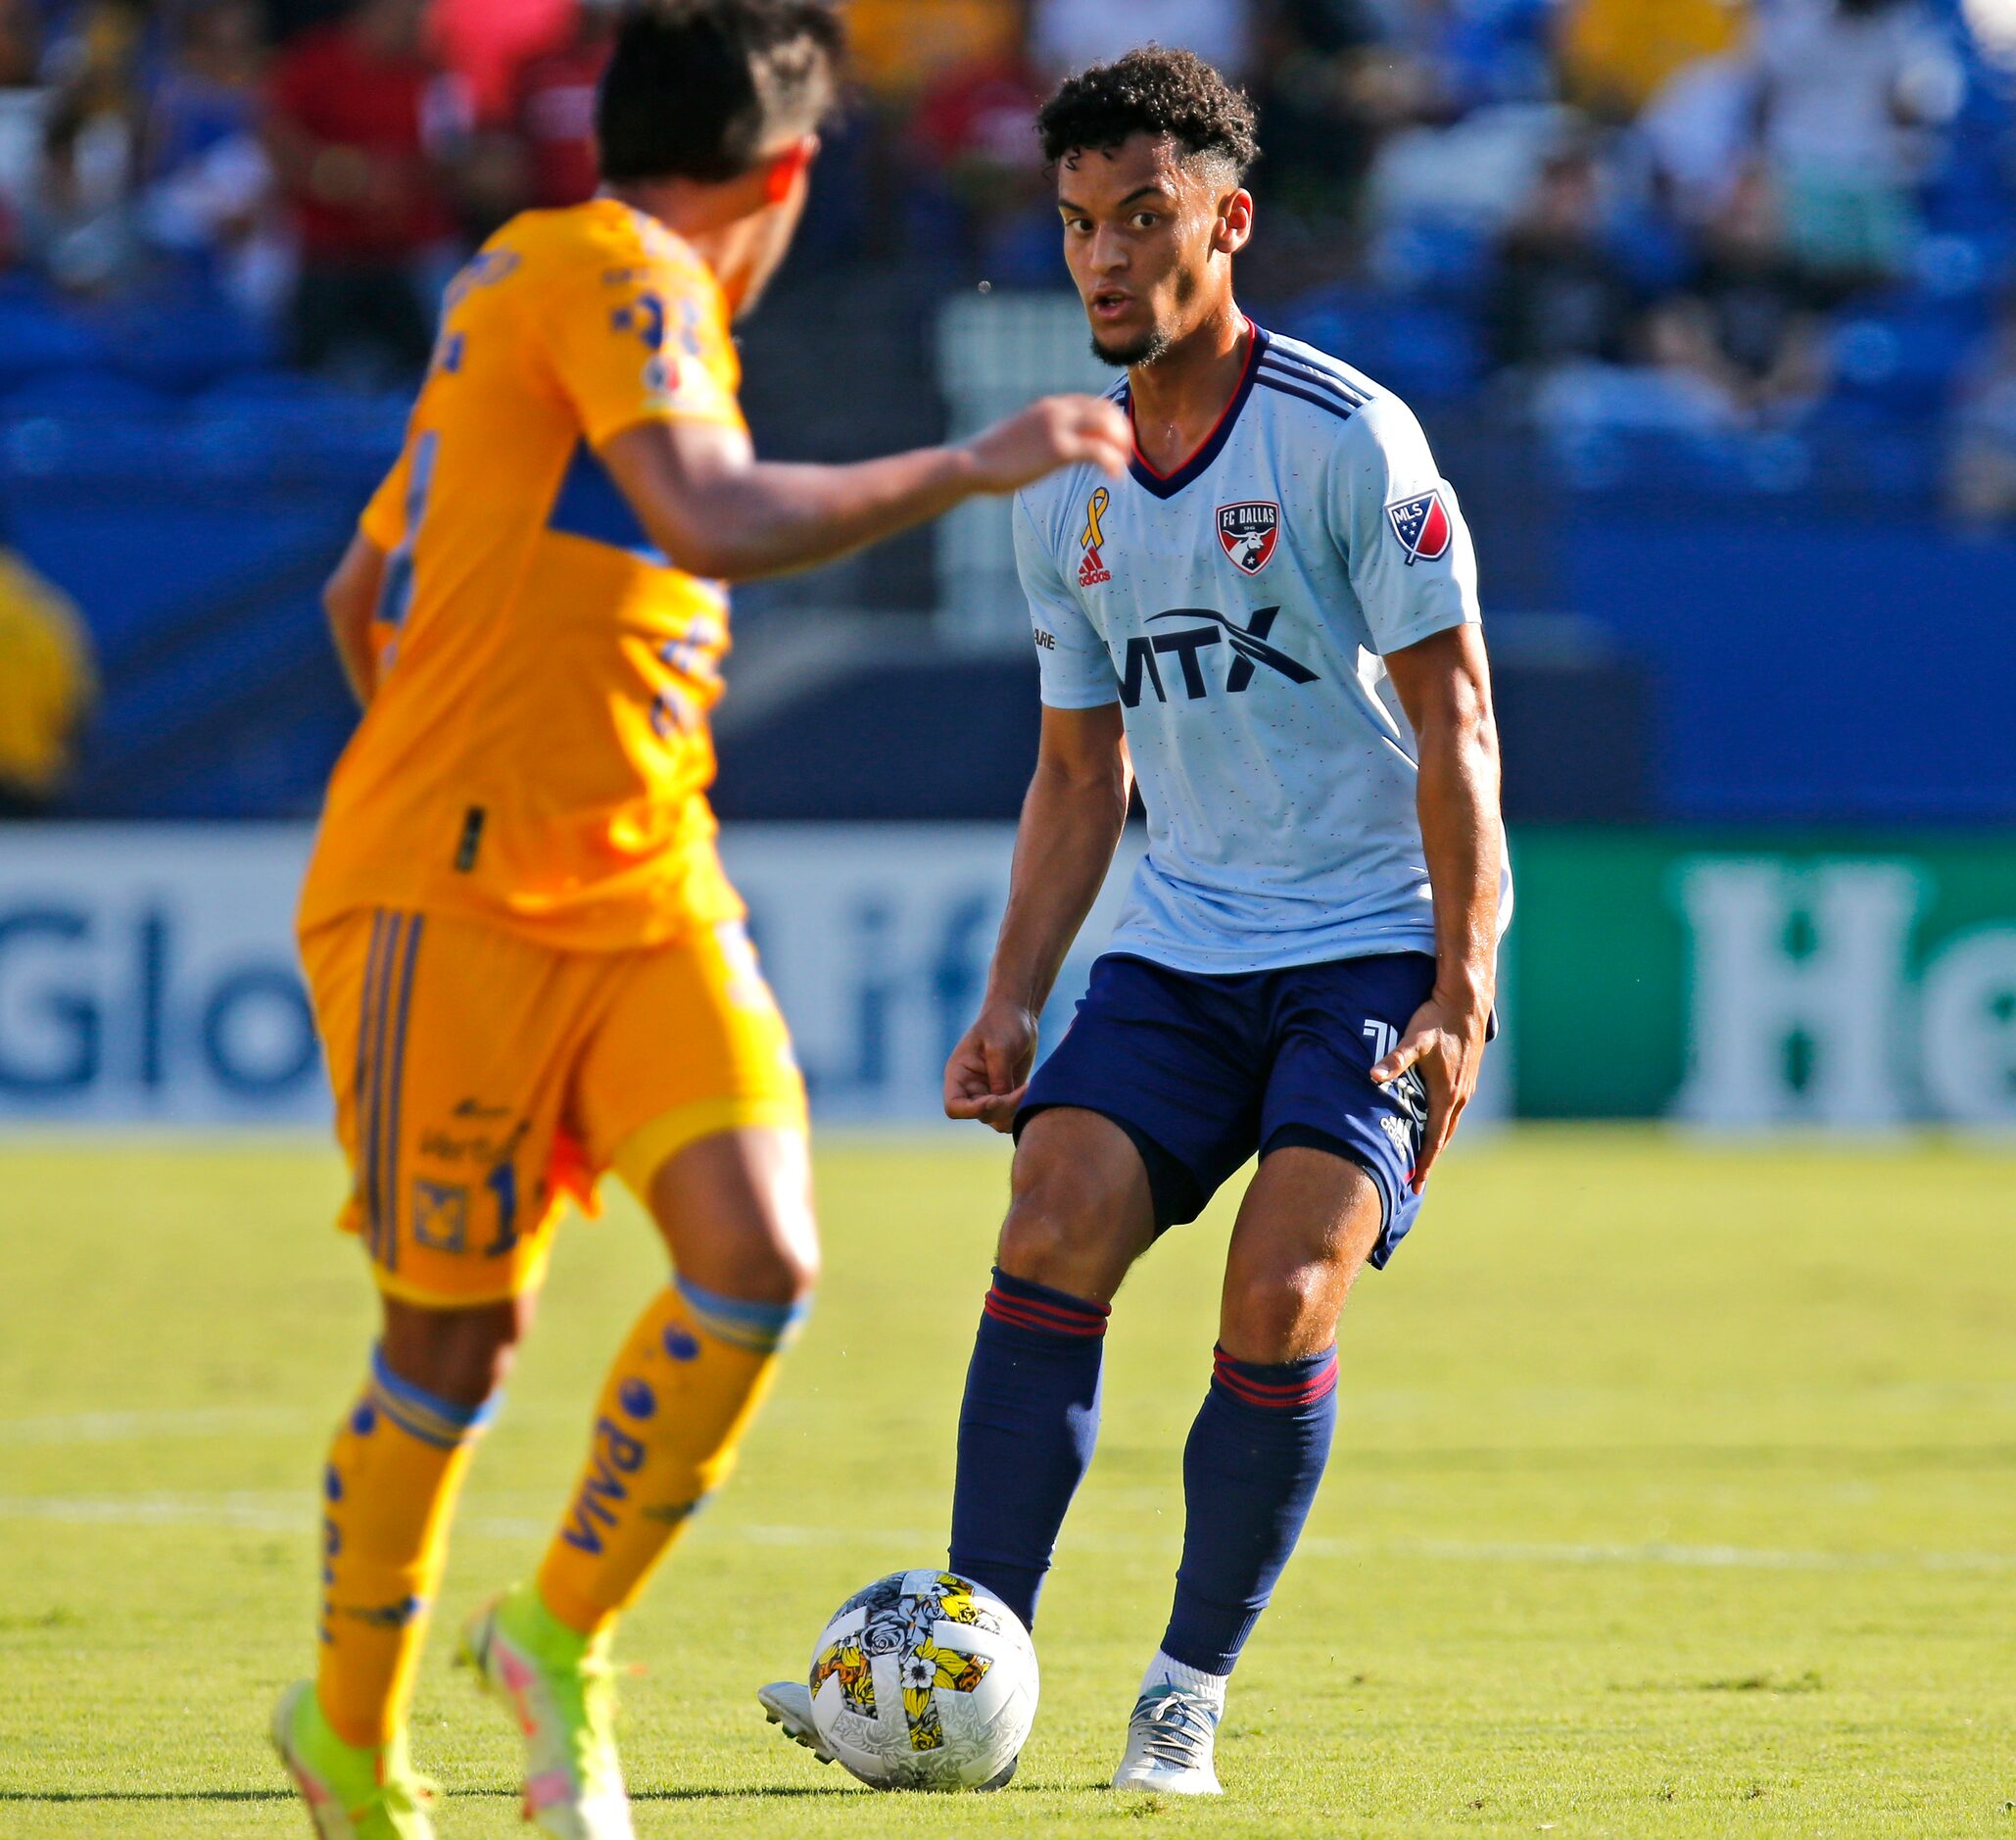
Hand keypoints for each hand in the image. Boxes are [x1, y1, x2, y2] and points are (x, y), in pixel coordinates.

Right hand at [944, 996, 1039, 1132]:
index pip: (953, 1107)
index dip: (973, 1110)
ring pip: (997, 1119)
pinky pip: (1010, 1114)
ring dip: (1013, 1111)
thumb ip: (999, 1078)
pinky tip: (1030, 1090)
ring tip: (1028, 1089)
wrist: (1019, 1016)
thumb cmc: (1003, 1024)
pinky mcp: (1006, 1094)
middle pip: (980, 1115)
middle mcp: (970, 1088)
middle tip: (1023, 1089)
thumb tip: (1001, 1104)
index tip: (995, 1099)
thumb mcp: (1000, 1048)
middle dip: (1003, 1107)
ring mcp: (988, 1093)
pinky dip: (1020, 1109)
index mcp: (959, 1074)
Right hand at [961, 395, 1130, 493]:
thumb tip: (1051, 447)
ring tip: (1122, 466)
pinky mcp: (1059, 449)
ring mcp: (1059, 427)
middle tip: (1126, 455)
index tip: (1116, 442)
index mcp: (1050, 406)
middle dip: (1122, 432)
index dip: (1112, 421)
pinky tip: (1114, 476)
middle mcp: (1057, 410)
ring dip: (1122, 446)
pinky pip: (1099, 451)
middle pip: (1107, 411)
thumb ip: (1042, 434)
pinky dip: (1113, 463)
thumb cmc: (991, 458)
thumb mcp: (1021, 435)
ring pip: (1108, 427)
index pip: (1095, 404)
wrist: (971, 464)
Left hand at [1369, 988, 1490, 1193]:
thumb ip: (1393, 1059)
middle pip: (1444, 1137)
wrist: (1467, 1004)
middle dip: (1430, 1159)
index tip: (1416, 1184)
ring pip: (1451, 1124)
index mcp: (1447, 1095)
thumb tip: (1373, 1075)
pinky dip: (1444, 1125)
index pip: (1434, 1138)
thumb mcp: (1413, 1039)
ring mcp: (1466, 1088)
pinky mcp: (1467, 1078)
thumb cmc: (1437, 1022)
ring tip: (1424, 1158)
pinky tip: (1435, 1124)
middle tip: (1416, 1180)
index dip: (1424, 1162)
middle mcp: (1460, 1096)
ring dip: (1438, 1142)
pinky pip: (1454, 1111)